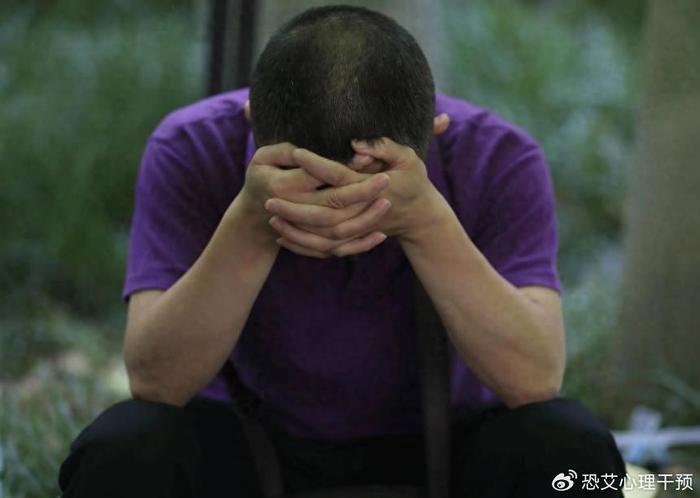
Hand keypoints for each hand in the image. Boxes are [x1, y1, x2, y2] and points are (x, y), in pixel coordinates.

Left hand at [266, 138, 446, 254]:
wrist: (419, 215)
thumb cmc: (412, 180)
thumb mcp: (407, 157)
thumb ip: (383, 147)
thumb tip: (355, 145)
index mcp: (375, 189)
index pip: (340, 177)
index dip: (316, 165)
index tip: (296, 153)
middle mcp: (364, 213)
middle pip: (325, 215)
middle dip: (295, 208)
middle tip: (269, 198)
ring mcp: (357, 231)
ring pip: (322, 238)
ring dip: (295, 231)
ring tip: (271, 218)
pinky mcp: (352, 242)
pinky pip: (324, 250)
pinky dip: (302, 247)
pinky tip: (281, 238)